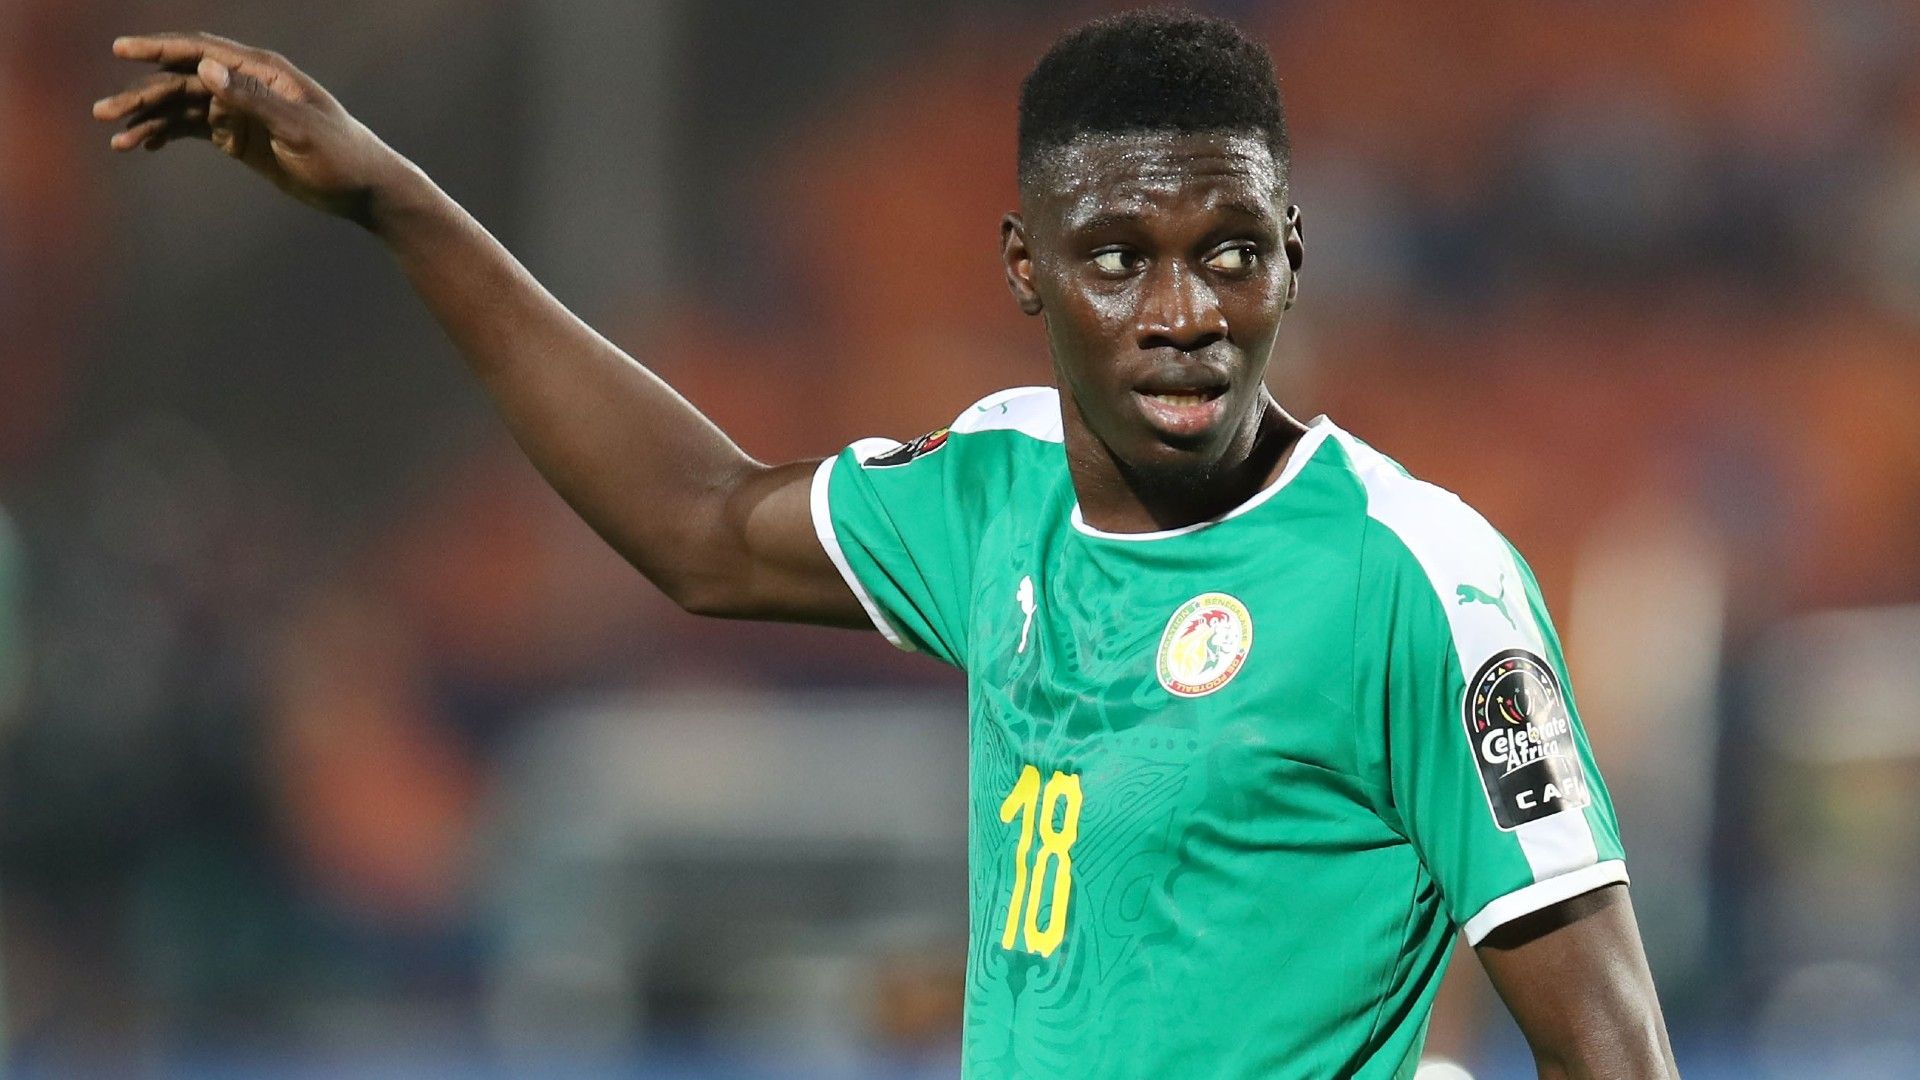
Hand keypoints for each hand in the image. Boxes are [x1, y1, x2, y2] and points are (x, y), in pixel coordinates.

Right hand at [92, 32, 412, 225]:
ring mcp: (242, 111)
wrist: (365, 189)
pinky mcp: (241, 137)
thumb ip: (253, 99)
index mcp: (264, 73)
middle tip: (104, 113)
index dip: (160, 49)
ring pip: (184, 107)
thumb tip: (205, 68)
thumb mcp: (299, 130)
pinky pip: (195, 129)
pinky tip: (142, 144)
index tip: (121, 50)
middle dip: (143, 94)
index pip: (202, 51)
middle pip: (183, 82)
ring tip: (117, 138)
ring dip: (149, 118)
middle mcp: (249, 86)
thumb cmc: (342, 157)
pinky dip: (168, 134)